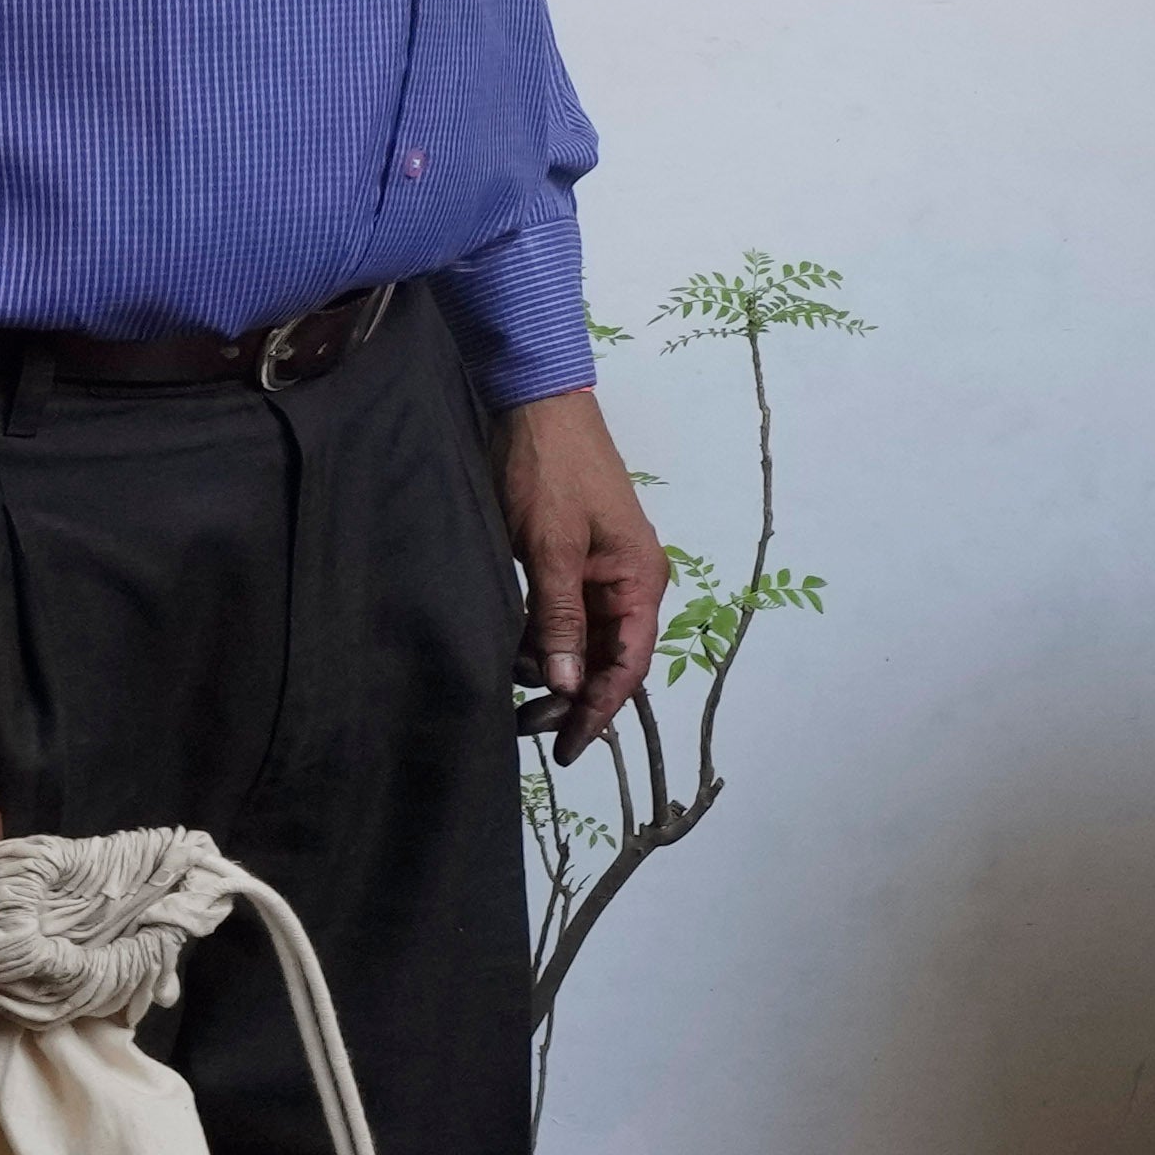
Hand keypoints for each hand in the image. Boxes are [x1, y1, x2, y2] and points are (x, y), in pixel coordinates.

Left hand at [501, 384, 662, 756]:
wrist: (535, 404)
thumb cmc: (550, 472)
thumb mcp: (551, 548)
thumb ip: (560, 618)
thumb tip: (567, 686)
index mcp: (639, 579)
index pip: (627, 664)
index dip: (598, 711)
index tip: (567, 749)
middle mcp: (629, 581)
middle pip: (610, 659)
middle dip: (574, 698)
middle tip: (528, 728)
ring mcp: (602, 571)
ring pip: (585, 641)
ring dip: (556, 671)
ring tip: (515, 694)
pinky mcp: (573, 561)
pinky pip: (566, 617)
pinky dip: (545, 641)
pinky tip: (516, 655)